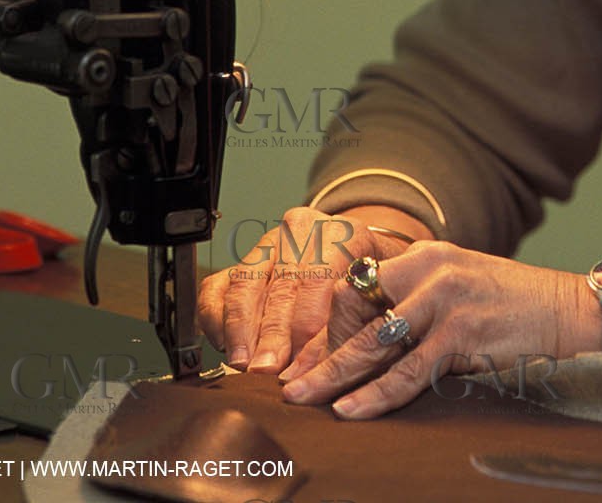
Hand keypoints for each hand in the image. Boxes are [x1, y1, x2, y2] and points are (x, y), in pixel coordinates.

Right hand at [196, 205, 427, 373]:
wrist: (362, 256)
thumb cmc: (377, 285)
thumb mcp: (385, 295)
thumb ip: (364, 320)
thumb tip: (339, 364)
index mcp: (344, 233)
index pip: (319, 279)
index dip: (308, 325)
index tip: (302, 362)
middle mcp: (302, 231)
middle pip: (281, 285)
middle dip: (272, 334)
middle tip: (266, 370)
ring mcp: (268, 243)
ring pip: (245, 283)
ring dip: (241, 328)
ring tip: (242, 362)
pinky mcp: (242, 260)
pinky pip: (218, 286)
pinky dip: (216, 317)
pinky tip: (225, 345)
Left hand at [280, 241, 601, 418]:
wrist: (571, 312)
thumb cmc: (514, 306)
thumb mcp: (460, 286)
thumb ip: (417, 301)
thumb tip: (368, 338)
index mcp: (425, 254)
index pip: (357, 284)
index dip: (327, 323)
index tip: (305, 353)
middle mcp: (429, 268)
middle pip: (355, 308)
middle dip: (319, 348)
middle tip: (289, 380)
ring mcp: (445, 299)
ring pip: (373, 341)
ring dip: (334, 373)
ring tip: (306, 396)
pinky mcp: (462, 332)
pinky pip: (408, 371)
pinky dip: (376, 395)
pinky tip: (351, 409)